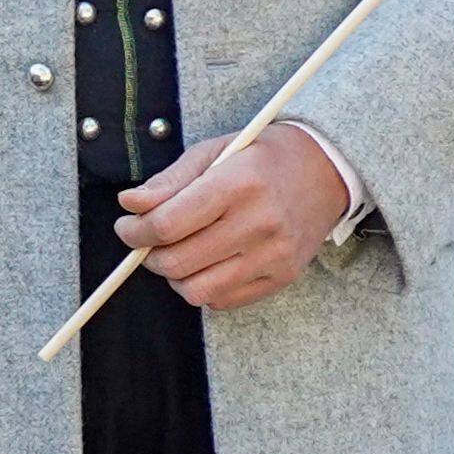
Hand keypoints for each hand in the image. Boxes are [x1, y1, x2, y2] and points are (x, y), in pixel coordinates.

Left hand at [116, 125, 349, 308]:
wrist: (326, 170)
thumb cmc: (262, 157)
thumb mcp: (213, 152)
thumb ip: (169, 181)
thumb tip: (130, 204)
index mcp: (237, 184)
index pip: (167, 224)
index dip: (134, 231)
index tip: (126, 226)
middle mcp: (259, 223)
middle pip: (177, 262)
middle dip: (147, 255)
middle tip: (145, 242)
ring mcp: (274, 255)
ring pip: (197, 290)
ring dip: (174, 276)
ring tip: (175, 254)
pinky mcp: (282, 277)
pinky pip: (223, 300)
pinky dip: (202, 287)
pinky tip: (205, 264)